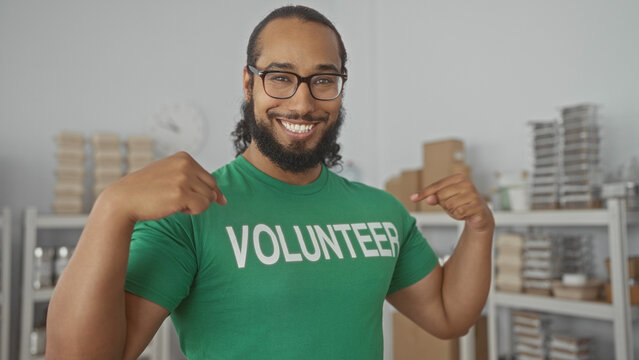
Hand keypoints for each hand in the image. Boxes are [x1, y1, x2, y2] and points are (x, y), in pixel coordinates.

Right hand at [100, 151, 225, 222]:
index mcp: (184, 157)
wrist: (124, 199)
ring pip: (209, 198)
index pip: (210, 178)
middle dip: (201, 198)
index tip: (187, 197)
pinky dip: (193, 211)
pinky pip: (203, 207)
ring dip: (195, 206)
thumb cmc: (148, 190)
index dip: (203, 192)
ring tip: (174, 202)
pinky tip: (177, 208)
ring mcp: (184, 178)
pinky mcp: (181, 194)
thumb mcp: (171, 176)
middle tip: (180, 201)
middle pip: (212, 188)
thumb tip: (221, 197)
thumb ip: (195, 181)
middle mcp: (185, 165)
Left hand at [410, 174, 493, 232]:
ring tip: (460, 209)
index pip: (436, 186)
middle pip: (441, 196)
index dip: (424, 193)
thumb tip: (429, 198)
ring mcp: (473, 194)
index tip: (412, 198)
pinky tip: (465, 214)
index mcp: (458, 178)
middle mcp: (466, 183)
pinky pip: (458, 212)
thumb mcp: (445, 200)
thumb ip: (435, 197)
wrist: (480, 215)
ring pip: (449, 205)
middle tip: (454, 206)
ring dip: (452, 211)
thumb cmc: (461, 204)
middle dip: (444, 204)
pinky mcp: (478, 205)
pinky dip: (458, 216)